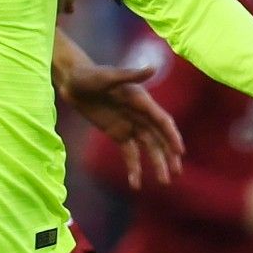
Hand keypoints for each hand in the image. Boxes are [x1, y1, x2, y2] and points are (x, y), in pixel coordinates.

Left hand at [60, 63, 183, 189]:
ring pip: (148, 148)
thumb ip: (130, 75)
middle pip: (159, 138)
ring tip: (164, 182)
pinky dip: (133, 167)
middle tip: (176, 173)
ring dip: (156, 164)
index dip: (171, 136)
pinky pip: (129, 153)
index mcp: (141, 100)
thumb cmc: (90, 75)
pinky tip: (136, 184)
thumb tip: (152, 68)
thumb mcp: (108, 77)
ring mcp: (130, 125)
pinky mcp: (118, 133)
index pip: (162, 121)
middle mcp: (140, 114)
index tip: (180, 152)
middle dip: (168, 155)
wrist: (72, 81)